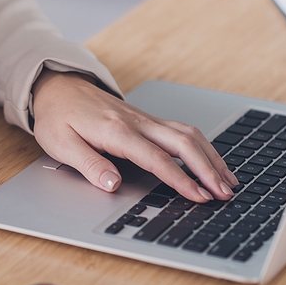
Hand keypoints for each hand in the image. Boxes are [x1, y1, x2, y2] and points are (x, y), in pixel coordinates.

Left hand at [31, 71, 237, 202]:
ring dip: (210, 157)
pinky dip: (202, 147)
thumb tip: (112, 184)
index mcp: (117, 131)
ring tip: (228, 181)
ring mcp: (145, 119)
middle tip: (225, 194)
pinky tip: (211, 161)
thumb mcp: (61, 144)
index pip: (156, 159)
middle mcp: (137, 123)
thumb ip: (88, 165)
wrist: (58, 87)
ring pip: (188, 135)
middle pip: (183, 143)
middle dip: (208, 169)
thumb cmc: (58, 116)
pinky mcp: (147, 120)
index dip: (180, 180)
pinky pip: (181, 131)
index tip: (199, 197)